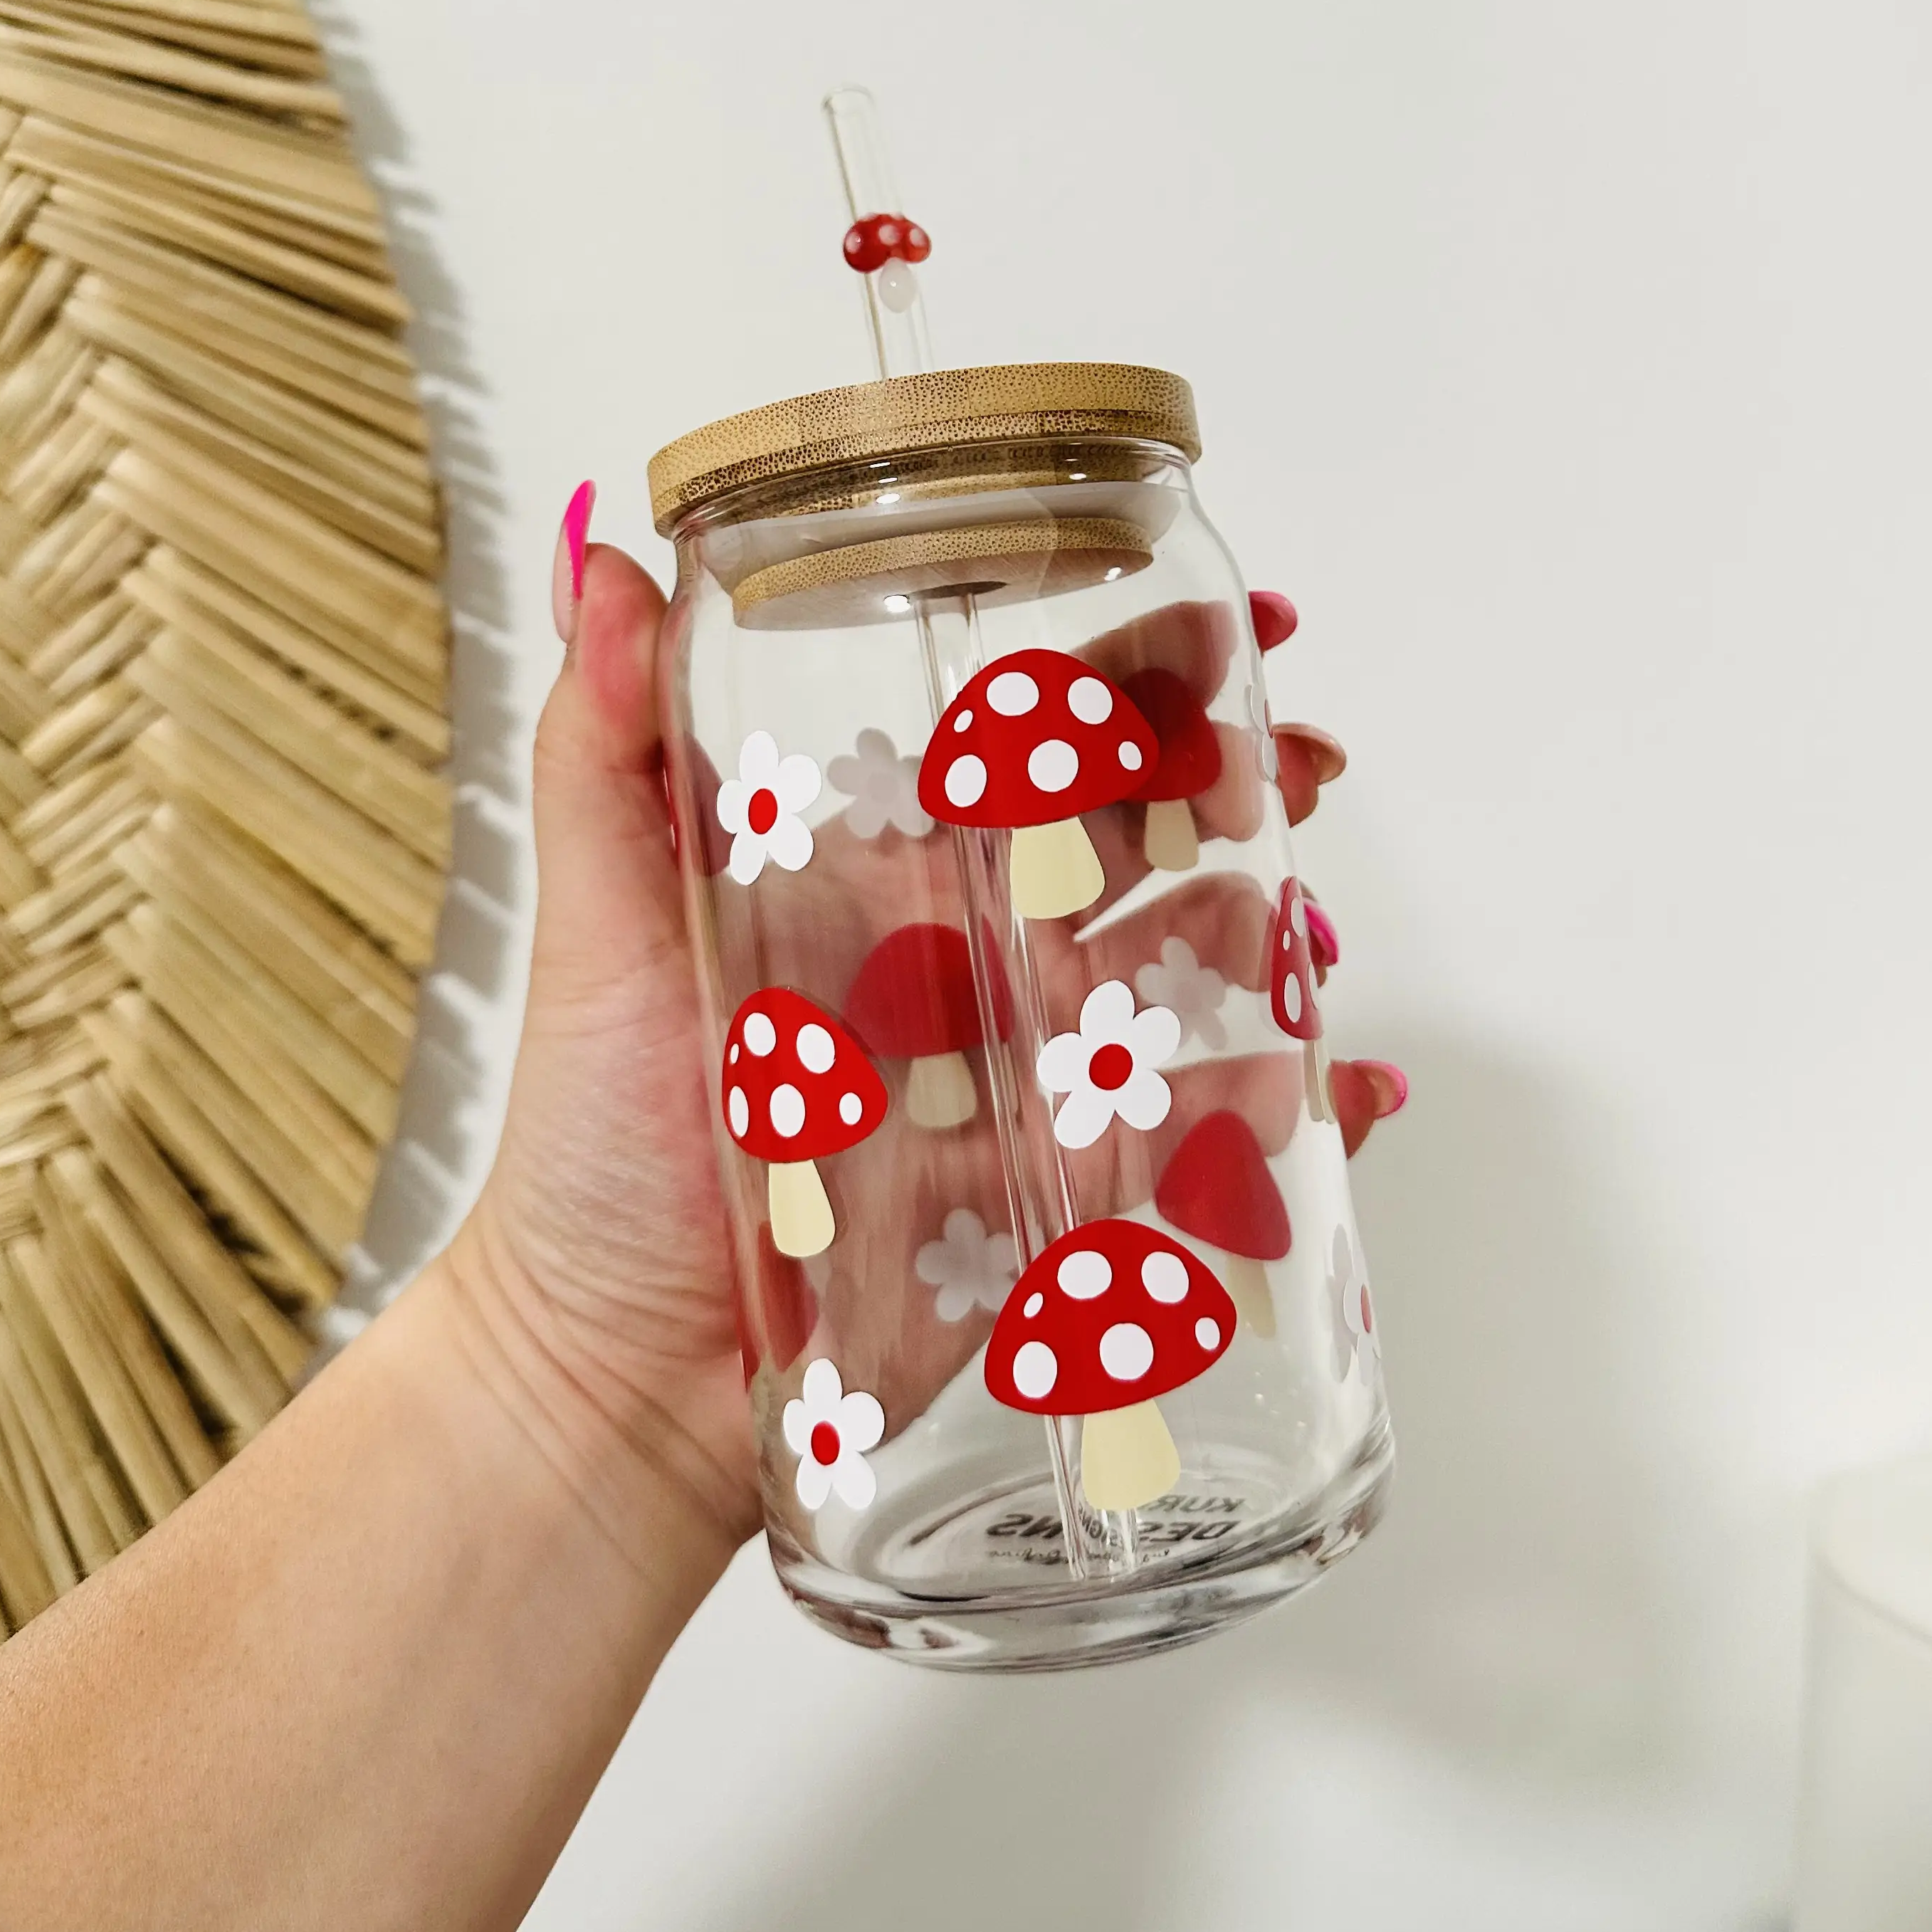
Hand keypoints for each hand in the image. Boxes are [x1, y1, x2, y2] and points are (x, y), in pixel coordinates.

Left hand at [447, 499, 1407, 1547]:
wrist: (611, 1372)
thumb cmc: (593, 1144)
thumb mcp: (600, 918)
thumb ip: (605, 742)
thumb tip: (606, 559)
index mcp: (885, 874)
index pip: (1027, 740)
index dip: (1131, 677)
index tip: (1223, 626)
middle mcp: (971, 960)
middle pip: (1138, 842)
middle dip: (1233, 788)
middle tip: (1299, 765)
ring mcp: (1027, 1077)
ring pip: (1188, 980)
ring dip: (1265, 944)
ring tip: (1298, 943)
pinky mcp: (1058, 1196)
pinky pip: (1199, 1141)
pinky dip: (1288, 1116)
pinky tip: (1338, 1094)